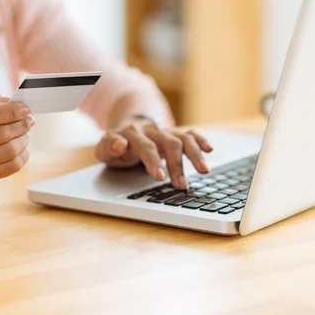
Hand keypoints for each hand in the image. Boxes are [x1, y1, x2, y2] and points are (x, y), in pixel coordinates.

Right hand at [0, 85, 34, 183]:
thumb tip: (8, 102)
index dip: (8, 111)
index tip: (24, 109)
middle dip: (20, 125)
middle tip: (28, 120)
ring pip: (9, 151)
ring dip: (23, 139)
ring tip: (23, 132)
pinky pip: (12, 167)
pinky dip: (22, 154)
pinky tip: (20, 147)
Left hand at [96, 118, 212, 189]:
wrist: (125, 130)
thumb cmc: (115, 146)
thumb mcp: (104, 149)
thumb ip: (109, 147)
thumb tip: (119, 145)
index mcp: (133, 133)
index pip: (146, 147)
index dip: (153, 161)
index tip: (160, 176)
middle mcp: (152, 130)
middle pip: (169, 144)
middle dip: (177, 165)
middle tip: (181, 185)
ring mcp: (165, 131)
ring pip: (183, 139)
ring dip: (194, 155)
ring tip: (203, 171)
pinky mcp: (174, 134)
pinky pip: (190, 134)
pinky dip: (200, 140)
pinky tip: (209, 150)